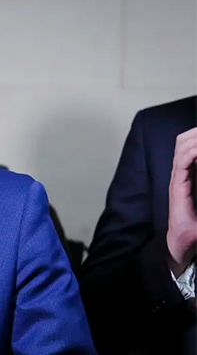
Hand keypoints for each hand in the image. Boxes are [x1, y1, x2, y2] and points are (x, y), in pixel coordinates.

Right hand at [166, 127, 196, 274]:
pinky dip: (192, 152)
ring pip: (181, 147)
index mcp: (189, 172)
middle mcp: (181, 173)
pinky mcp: (178, 187)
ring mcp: (178, 179)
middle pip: (182, 141)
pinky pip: (182, 162)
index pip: (188, 145)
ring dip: (195, 138)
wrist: (187, 241)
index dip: (196, 134)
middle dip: (195, 132)